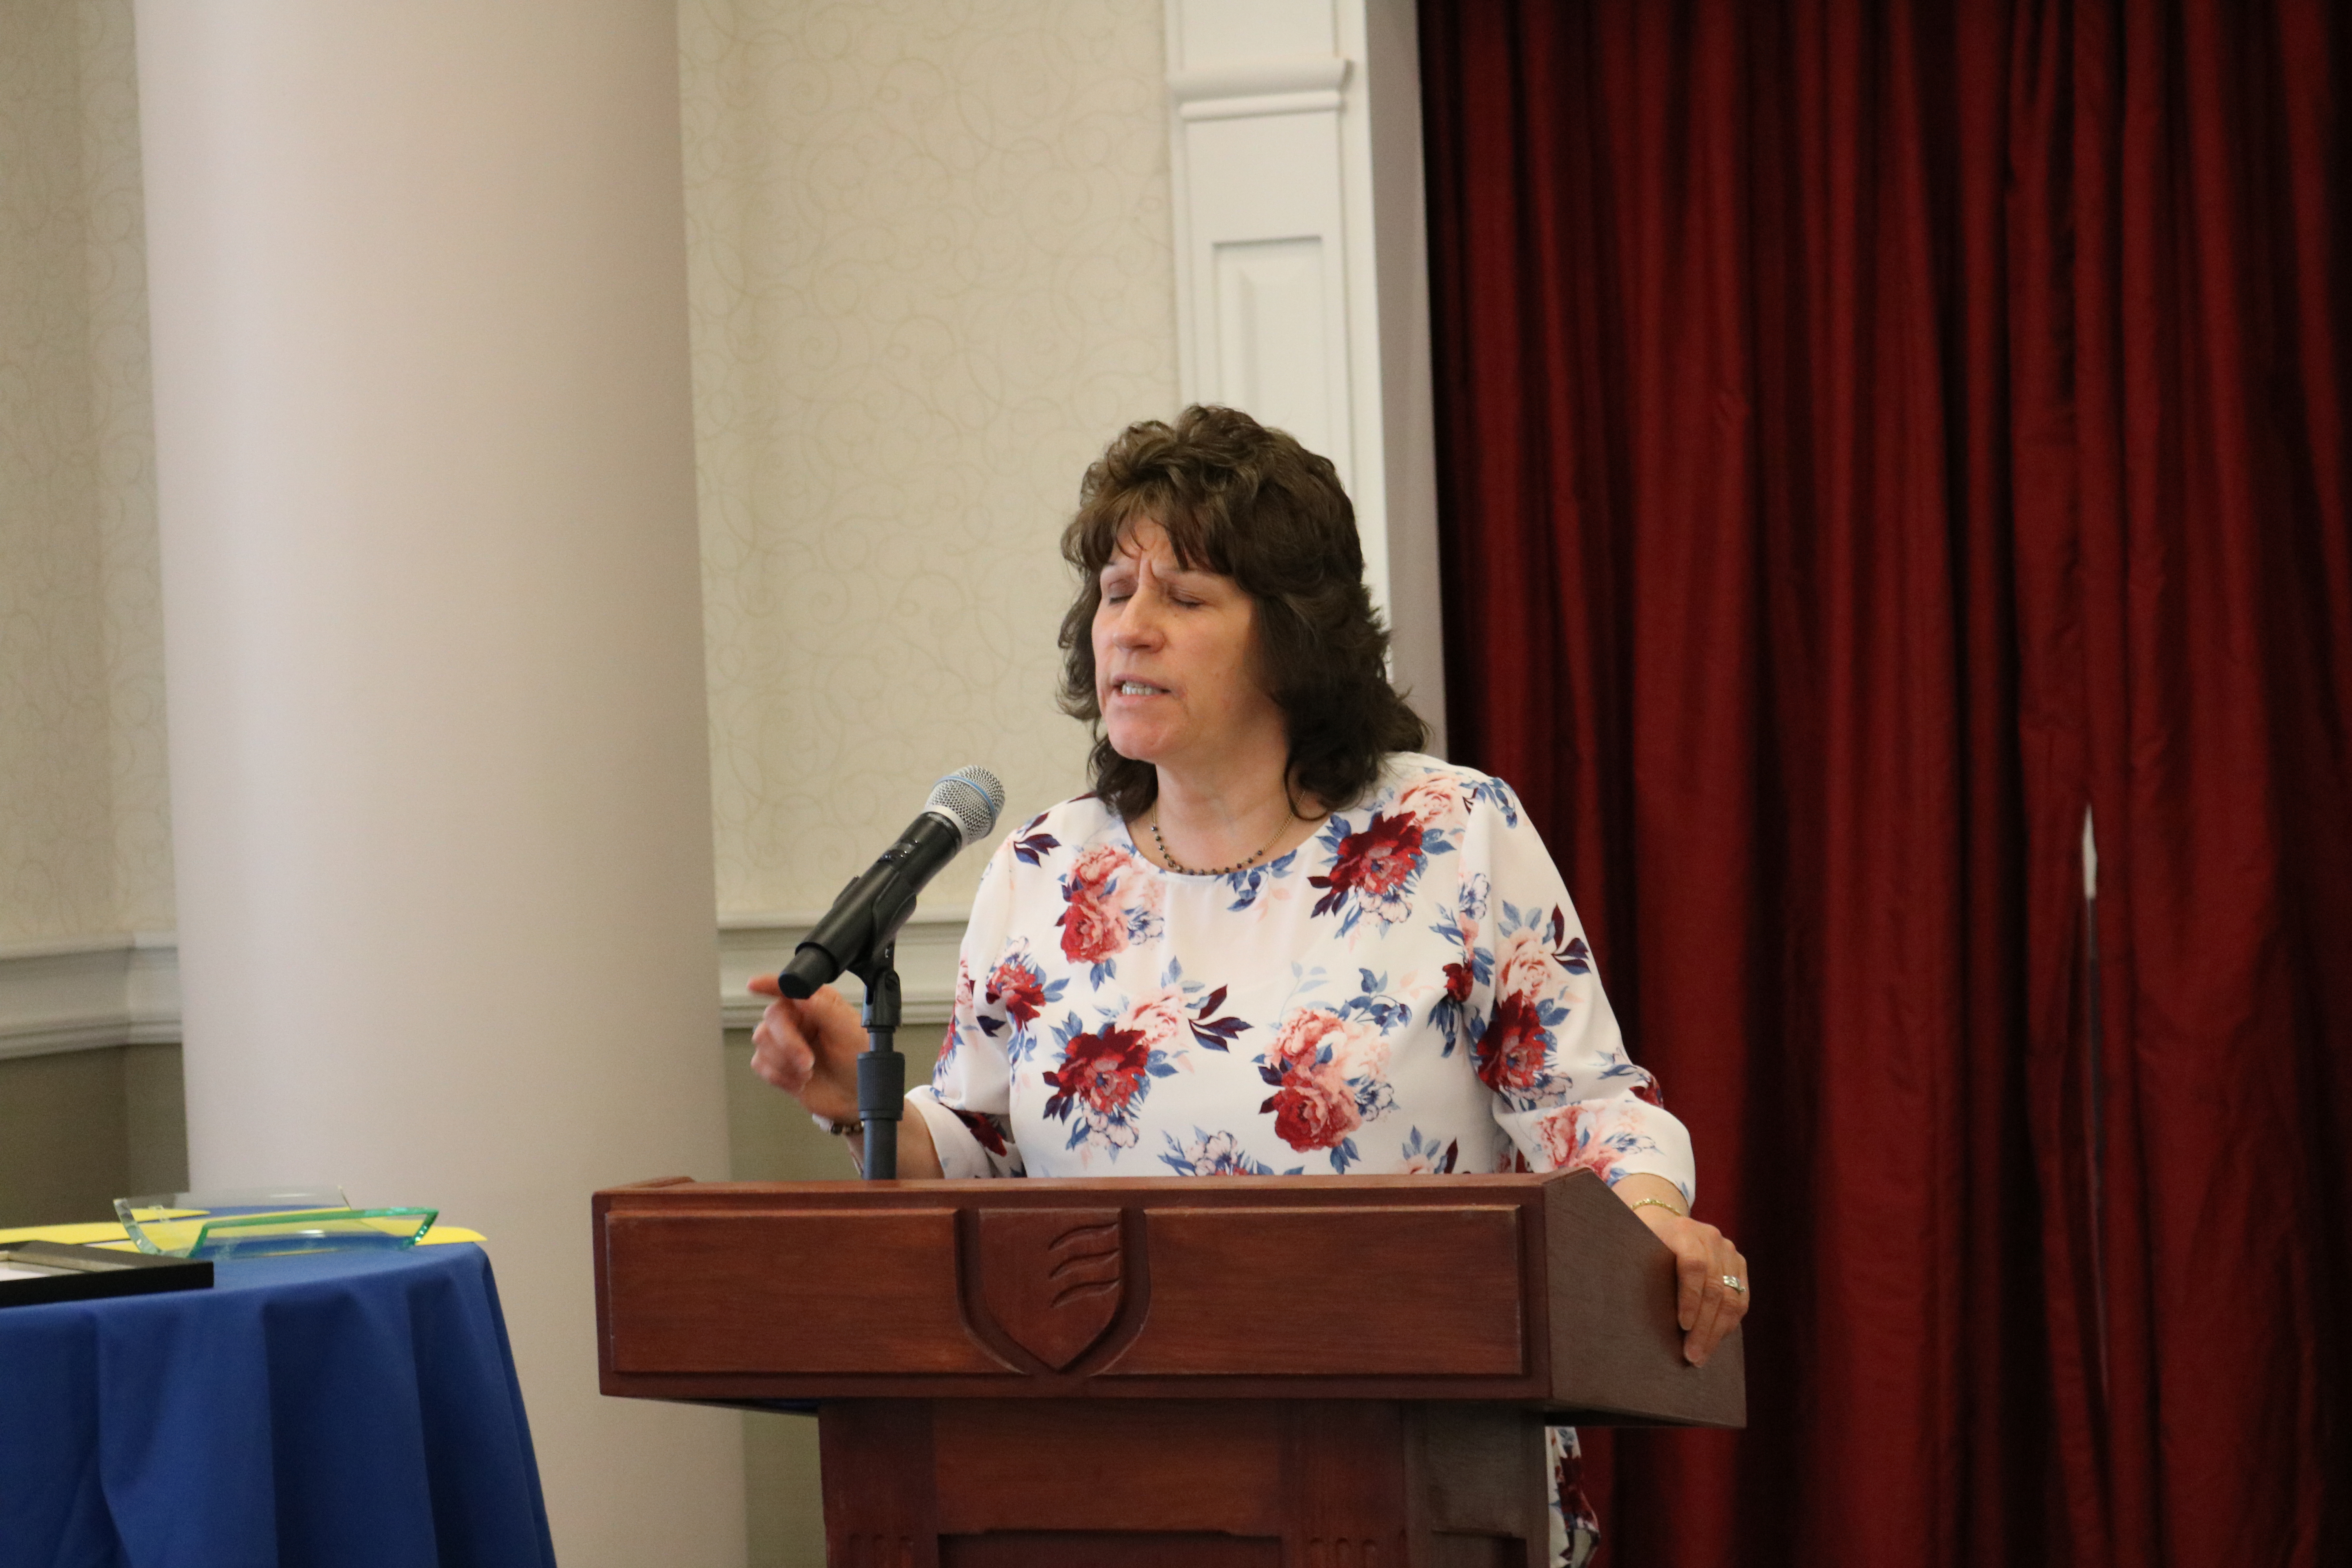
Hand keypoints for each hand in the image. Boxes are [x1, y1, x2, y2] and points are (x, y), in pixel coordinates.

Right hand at [746, 974, 865, 1122]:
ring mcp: (784, 1041)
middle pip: (772, 1017)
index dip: (768, 983)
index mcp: (815, 1002)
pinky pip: (759, 1063)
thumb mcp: (849, 1031)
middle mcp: (797, 1018)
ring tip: (808, 1071)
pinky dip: (779, 1075)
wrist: (854, 1095)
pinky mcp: (776, 1063)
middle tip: (807, 1061)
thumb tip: (804, 995)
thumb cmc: (858, 1059)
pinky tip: (799, 1080)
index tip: (754, 985)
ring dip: (784, 1061)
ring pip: (762, 1040)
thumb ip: (826, 1010)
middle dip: (788, 1042)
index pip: (788, 987)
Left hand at [1625, 1192, 1750, 1367]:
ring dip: (1716, 1332)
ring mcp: (1728, 1251)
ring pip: (1732, 1298)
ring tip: (1701, 1356)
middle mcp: (1711, 1238)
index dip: (1690, 1298)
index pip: (1694, 1265)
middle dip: (1703, 1327)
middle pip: (1715, 1287)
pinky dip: (1727, 1324)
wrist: (1666, 1225)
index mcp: (1683, 1231)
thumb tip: (1621, 1312)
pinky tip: (1713, 1341)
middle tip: (1692, 1355)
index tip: (1682, 1325)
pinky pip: (1741, 1300)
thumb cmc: (1644, 1246)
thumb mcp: (1637, 1251)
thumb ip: (1634, 1272)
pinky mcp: (1739, 1265)